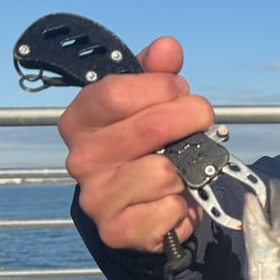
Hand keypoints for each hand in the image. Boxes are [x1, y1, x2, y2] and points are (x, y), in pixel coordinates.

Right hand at [58, 37, 214, 252]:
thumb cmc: (143, 146)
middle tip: (200, 120)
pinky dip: (181, 206)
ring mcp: (96, 198)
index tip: (181, 91)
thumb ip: (156, 73)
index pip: (118, 92)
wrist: (137, 208)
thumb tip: (168, 48)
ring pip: (165, 170)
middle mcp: (81, 159)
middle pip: (151, 126)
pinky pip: (169, 210)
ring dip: (186, 169)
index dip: (162, 88)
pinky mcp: (118, 231)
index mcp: (79, 120)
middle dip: (190, 118)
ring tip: (179, 169)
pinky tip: (171, 200)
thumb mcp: (146, 103)